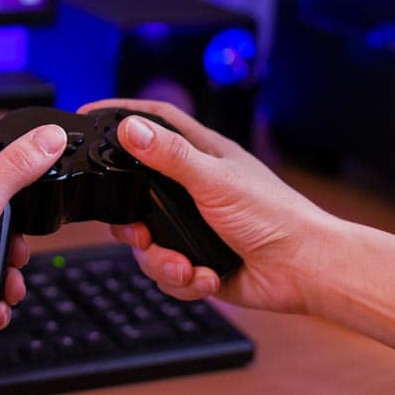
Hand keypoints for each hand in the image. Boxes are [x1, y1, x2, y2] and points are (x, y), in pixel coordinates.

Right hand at [79, 99, 337, 314]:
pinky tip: (206, 276)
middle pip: (135, 192)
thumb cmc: (276, 217)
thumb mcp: (215, 179)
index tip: (89, 114)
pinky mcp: (197, 259)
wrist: (306, 272)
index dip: (121, 115)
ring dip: (161, 261)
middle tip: (137, 233)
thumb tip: (129, 128)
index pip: (153, 122)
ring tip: (185, 266)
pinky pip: (167, 272)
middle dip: (130, 221)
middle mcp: (193, 188)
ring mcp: (193, 226)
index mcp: (201, 156)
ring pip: (147, 241)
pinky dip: (183, 279)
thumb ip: (169, 155)